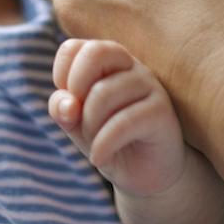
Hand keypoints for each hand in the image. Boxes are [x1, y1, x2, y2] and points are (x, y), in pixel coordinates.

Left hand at [50, 38, 185, 196]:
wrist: (146, 174)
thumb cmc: (109, 140)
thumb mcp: (76, 124)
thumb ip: (63, 109)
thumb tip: (68, 105)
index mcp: (109, 61)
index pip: (73, 48)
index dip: (61, 76)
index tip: (71, 104)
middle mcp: (131, 66)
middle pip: (95, 53)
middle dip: (76, 88)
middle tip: (79, 117)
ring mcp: (150, 85)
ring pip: (103, 93)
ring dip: (89, 126)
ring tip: (95, 144)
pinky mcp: (161, 112)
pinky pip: (123, 122)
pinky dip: (103, 145)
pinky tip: (100, 158)